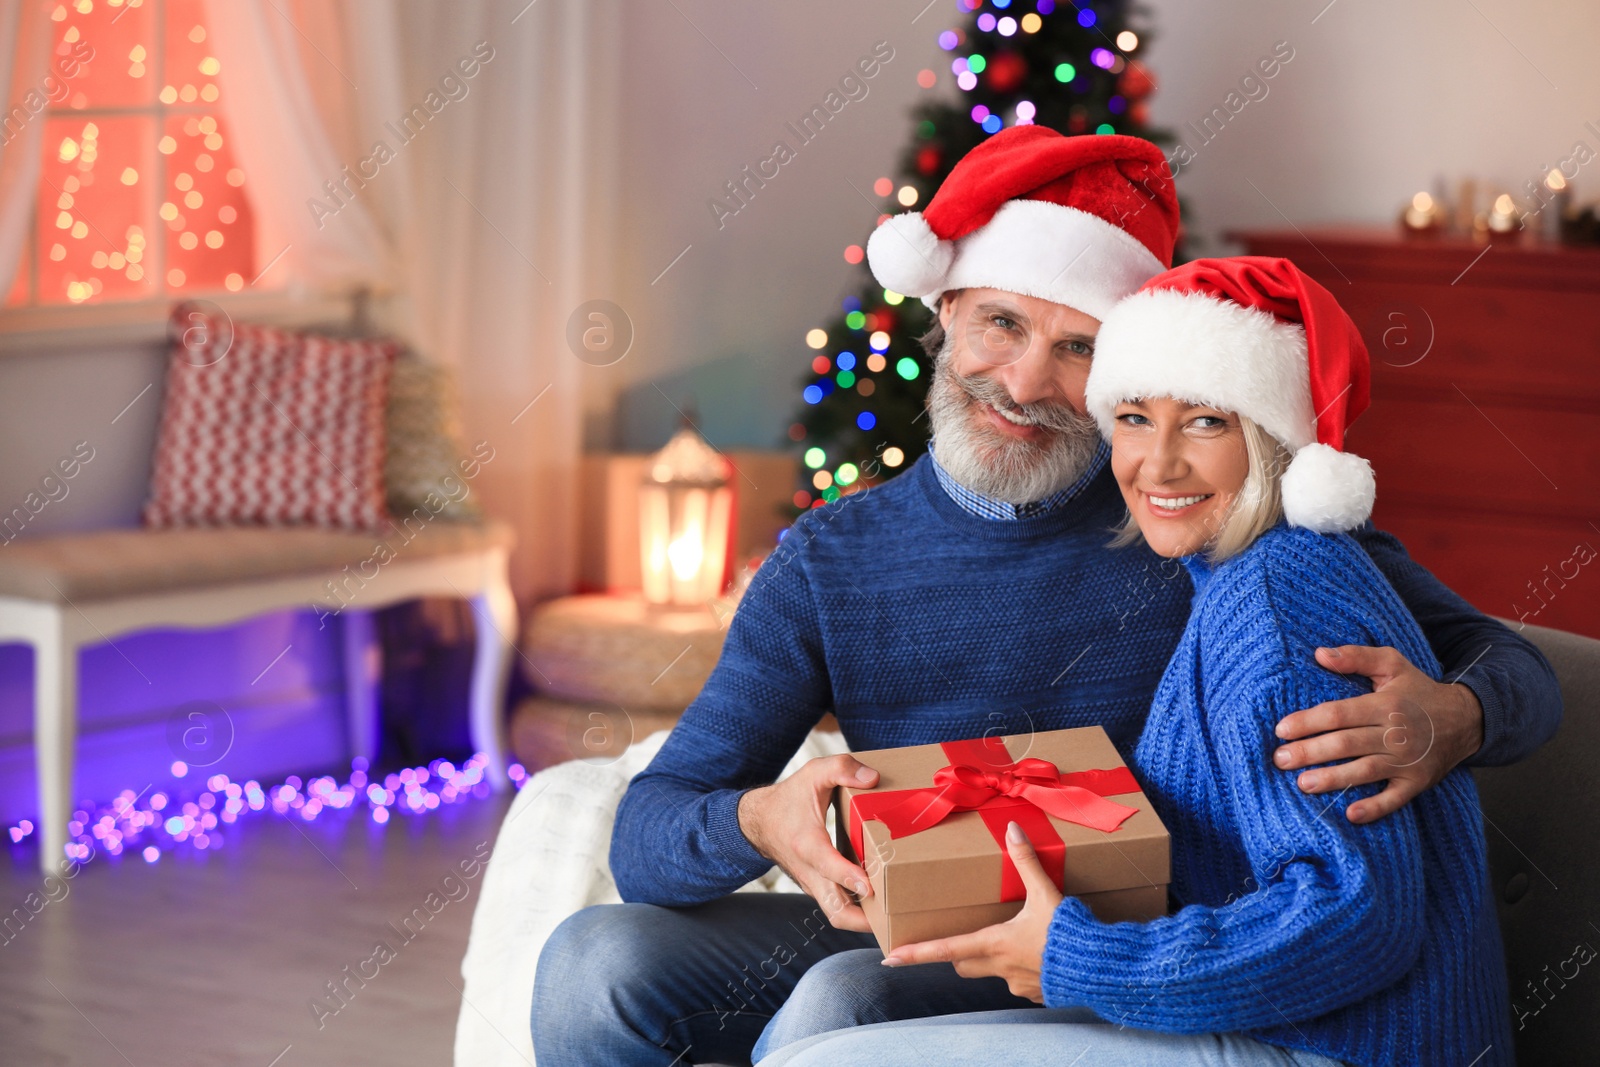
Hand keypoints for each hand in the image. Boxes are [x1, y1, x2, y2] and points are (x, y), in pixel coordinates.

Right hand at [737, 754, 878, 931]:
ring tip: (897, 917)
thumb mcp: (813, 773)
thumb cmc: (789, 798)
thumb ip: (841, 769)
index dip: (849, 877)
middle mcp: (810, 871)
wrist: (759, 822)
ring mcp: (814, 884)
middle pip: (836, 911)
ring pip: (838, 915)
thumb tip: (872, 779)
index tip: (870, 885)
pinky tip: (884, 904)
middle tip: (895, 917)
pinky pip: (839, 907)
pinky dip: (858, 911)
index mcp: (807, 844)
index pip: (828, 867)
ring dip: (865, 920)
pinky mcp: (818, 888)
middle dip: (864, 920)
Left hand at [881, 822, 1059, 1002]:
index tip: (889, 959)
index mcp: (994, 943)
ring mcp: (1018, 984)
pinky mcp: (1036, 993)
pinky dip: (1021, 968)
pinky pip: (1019, 980)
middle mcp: (1000, 968)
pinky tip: (1038, 953)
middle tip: (957, 938)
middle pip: (962, 964)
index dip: (916, 954)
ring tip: (1011, 939)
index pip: (945, 950)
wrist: (1101, 968)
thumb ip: (1026, 861)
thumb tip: (1012, 829)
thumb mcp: (1046, 893)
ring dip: (992, 959)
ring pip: (990, 972)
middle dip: (955, 953)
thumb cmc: (1069, 932)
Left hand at [1274, 645, 1484, 823]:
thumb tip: (1319, 654)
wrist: (1467, 719)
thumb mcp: (1393, 664)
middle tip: (1280, 759)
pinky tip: (1350, 814)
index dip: (1308, 722)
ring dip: (1333, 779)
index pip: (1339, 713)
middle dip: (1310, 752)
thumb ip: (1356, 656)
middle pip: (1346, 743)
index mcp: (1384, 705)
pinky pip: (1395, 799)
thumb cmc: (1419, 691)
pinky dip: (1374, 808)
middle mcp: (1395, 734)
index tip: (1281, 730)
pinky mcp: (1417, 782)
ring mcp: (1407, 761)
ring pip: (1364, 771)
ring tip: (1303, 784)